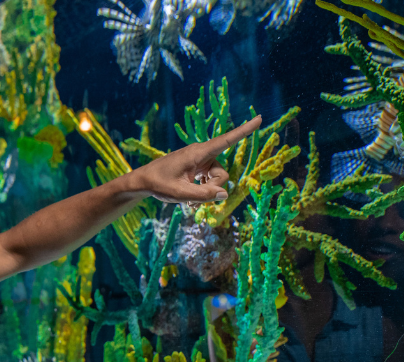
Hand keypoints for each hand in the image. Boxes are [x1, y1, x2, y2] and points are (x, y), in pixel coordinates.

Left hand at [129, 116, 262, 202]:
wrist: (143, 182)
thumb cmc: (158, 184)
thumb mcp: (179, 193)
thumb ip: (202, 195)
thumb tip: (224, 194)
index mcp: (197, 153)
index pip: (226, 140)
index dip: (244, 130)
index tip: (260, 118)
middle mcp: (201, 154)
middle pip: (222, 173)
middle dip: (213, 188)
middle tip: (194, 199)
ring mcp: (200, 162)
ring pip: (217, 179)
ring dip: (206, 192)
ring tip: (189, 201)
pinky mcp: (198, 168)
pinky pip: (210, 181)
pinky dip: (204, 191)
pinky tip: (191, 200)